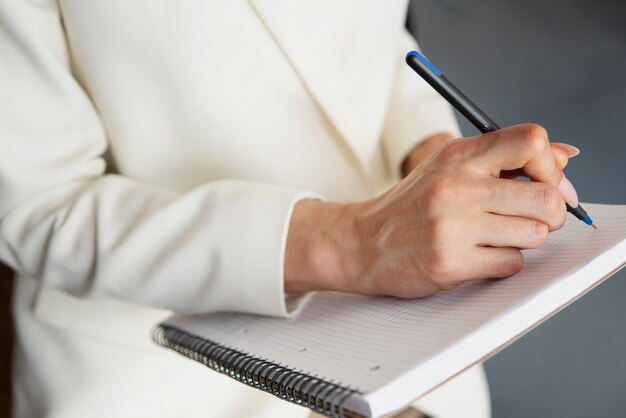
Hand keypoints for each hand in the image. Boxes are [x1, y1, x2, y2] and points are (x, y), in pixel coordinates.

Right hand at [285, 124, 575, 296]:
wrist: (360, 242)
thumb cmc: (408, 206)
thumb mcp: (449, 168)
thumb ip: (505, 159)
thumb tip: (566, 155)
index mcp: (458, 157)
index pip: (531, 142)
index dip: (551, 165)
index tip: (545, 181)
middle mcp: (456, 187)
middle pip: (546, 197)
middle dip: (550, 213)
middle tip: (531, 217)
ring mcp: (451, 227)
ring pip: (535, 234)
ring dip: (525, 240)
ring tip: (497, 238)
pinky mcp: (449, 263)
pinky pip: (511, 264)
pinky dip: (503, 263)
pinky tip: (479, 256)